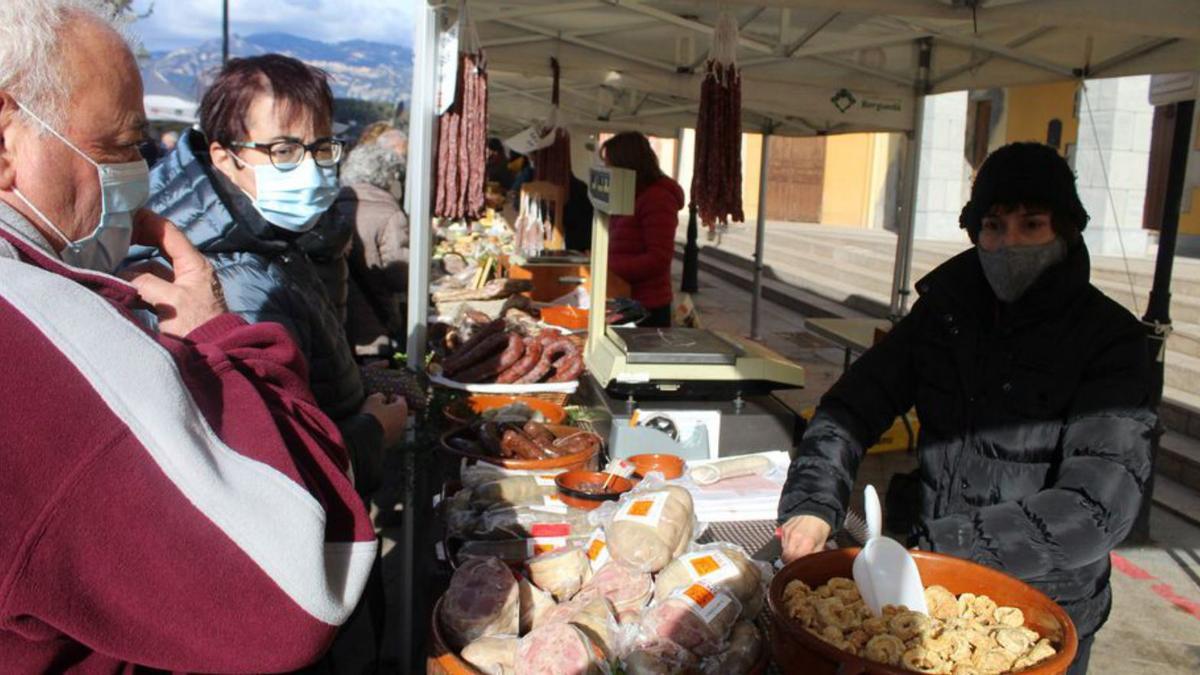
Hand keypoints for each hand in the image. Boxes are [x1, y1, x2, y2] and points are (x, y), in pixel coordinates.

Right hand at [121, 210, 226, 336]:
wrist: (213, 352)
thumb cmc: (196, 326)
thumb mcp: (170, 300)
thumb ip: (146, 282)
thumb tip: (124, 276)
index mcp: (195, 264)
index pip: (169, 233)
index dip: (148, 221)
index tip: (126, 213)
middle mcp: (190, 271)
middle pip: (161, 247)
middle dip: (139, 240)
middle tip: (115, 235)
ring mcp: (183, 286)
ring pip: (154, 267)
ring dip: (134, 266)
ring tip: (111, 264)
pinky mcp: (175, 302)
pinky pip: (153, 285)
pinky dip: (138, 284)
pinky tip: (122, 287)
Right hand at [361, 392, 407, 447]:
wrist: (366, 436)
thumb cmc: (371, 415)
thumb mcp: (373, 399)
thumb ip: (380, 396)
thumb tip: (383, 398)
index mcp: (401, 408)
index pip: (400, 399)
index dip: (393, 397)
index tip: (388, 397)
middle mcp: (404, 420)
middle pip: (401, 412)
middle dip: (394, 409)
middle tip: (384, 407)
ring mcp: (399, 432)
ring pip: (397, 423)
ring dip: (391, 420)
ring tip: (380, 418)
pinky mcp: (393, 441)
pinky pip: (392, 432)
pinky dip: (387, 429)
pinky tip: (378, 428)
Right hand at [780, 515, 832, 563]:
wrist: (816, 511)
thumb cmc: (821, 526)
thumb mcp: (821, 545)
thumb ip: (813, 556)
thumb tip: (809, 564)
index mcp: (806, 544)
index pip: (795, 562)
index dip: (796, 566)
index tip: (799, 567)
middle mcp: (795, 539)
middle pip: (786, 558)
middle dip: (790, 561)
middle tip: (796, 561)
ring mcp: (788, 533)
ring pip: (783, 550)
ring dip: (789, 552)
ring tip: (797, 550)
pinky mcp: (784, 528)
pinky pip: (783, 541)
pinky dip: (787, 544)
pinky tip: (795, 541)